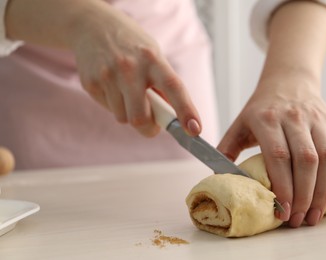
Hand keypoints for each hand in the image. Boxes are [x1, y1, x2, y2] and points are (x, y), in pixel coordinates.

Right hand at [69, 3, 200, 136]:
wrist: (93, 26)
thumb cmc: (132, 46)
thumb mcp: (154, 56)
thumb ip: (163, 85)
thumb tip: (172, 117)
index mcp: (152, 59)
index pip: (173, 87)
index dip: (186, 110)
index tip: (194, 130)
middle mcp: (130, 68)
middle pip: (140, 118)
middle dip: (149, 128)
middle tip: (152, 124)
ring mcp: (108, 76)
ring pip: (123, 118)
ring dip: (129, 113)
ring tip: (128, 93)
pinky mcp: (91, 83)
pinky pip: (109, 110)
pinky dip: (115, 105)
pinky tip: (113, 87)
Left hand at [217, 73, 325, 226]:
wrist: (288, 81)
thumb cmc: (261, 108)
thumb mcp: (239, 123)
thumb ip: (226, 149)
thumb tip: (216, 178)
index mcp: (267, 119)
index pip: (278, 155)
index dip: (283, 185)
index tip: (281, 210)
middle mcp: (294, 118)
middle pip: (306, 160)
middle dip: (303, 195)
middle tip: (297, 220)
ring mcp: (317, 120)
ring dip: (324, 192)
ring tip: (314, 216)